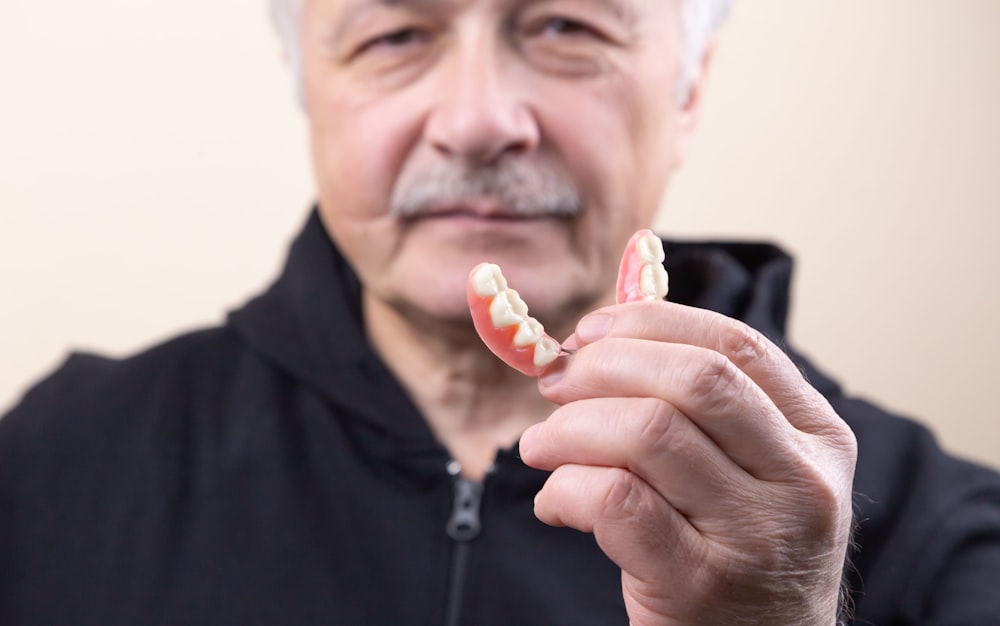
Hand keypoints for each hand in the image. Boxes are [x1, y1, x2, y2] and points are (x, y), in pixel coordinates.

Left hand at [518, 300, 856, 624]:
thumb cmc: (741, 551)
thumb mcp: (754, 471)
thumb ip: (701, 407)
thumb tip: (599, 337)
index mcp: (818, 434)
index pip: (736, 345)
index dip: (651, 324)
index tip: (590, 330)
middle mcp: (801, 479)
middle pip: (693, 379)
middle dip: (605, 365)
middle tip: (555, 382)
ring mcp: (757, 534)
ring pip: (648, 432)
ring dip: (570, 428)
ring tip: (541, 446)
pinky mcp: (701, 584)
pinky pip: (614, 500)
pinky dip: (565, 488)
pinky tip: (555, 502)